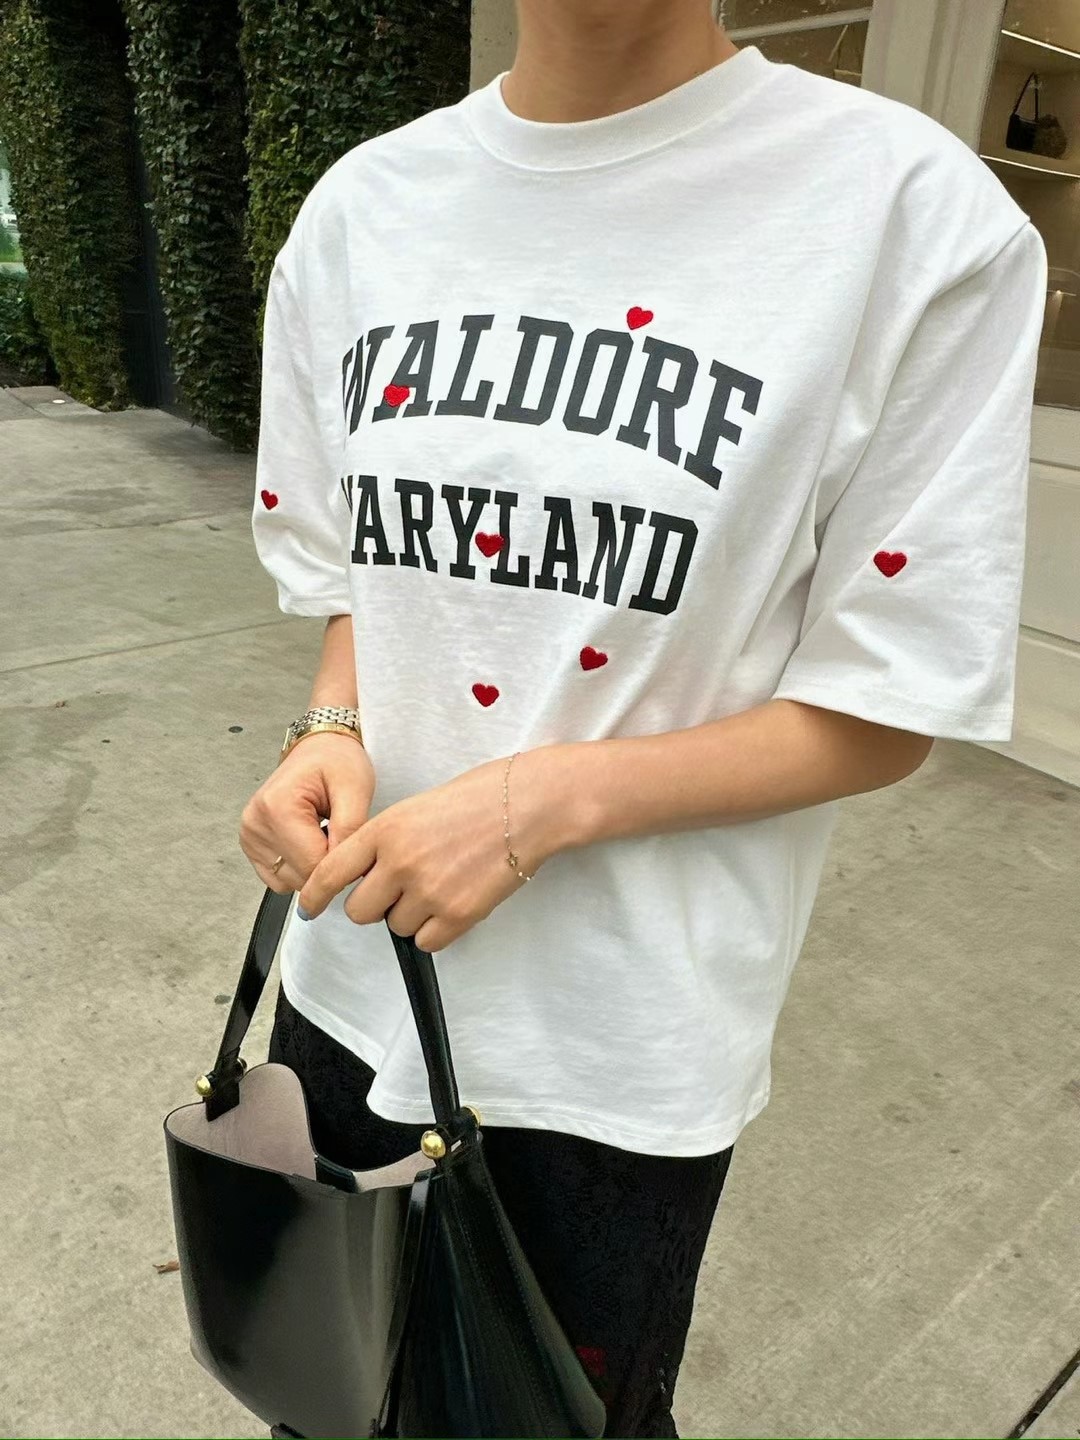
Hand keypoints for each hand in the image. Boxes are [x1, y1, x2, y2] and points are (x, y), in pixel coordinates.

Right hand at [239, 733, 375, 891]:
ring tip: (324, 833)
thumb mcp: (356, 788)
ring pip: (290, 881)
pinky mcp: (251, 844)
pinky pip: (279, 878)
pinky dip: (298, 866)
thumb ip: (350, 831)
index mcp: (277, 807)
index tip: (354, 847)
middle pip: (301, 877)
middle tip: (340, 833)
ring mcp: (250, 835)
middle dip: (327, 864)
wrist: (319, 748)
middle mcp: (256, 823)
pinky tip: (310, 840)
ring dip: (313, 866)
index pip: (313, 866)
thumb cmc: (336, 761)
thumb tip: (342, 871)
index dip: (341, 865)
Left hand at [297, 746, 572, 952]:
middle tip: (401, 888)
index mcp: (385, 829)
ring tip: (441, 883)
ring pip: (396, 927)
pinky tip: (454, 901)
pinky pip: (427, 941)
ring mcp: (429, 891)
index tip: (309, 908)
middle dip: (375, 904)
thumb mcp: (416, 806)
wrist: (530, 804)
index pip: (330, 873)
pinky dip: (437, 929)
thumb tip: (364, 872)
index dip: (314, 896)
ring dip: (412, 914)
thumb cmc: (480, 798)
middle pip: (359, 911)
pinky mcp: (458, 914)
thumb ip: (385, 840)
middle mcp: (400, 862)